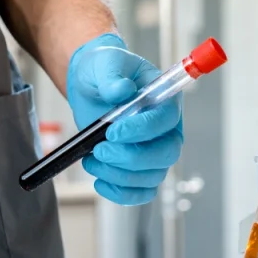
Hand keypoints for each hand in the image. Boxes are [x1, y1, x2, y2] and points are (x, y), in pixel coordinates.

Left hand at [67, 33, 182, 204]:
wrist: (92, 85)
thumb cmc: (105, 69)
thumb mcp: (106, 64)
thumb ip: (113, 76)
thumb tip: (121, 90)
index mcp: (165, 100)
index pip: (165, 120)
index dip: (141, 130)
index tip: (112, 132)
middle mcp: (166, 129)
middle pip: (166, 154)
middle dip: (131, 158)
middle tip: (100, 150)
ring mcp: (154, 151)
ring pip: (152, 176)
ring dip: (120, 176)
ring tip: (91, 160)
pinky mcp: (139, 168)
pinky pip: (142, 191)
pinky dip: (122, 193)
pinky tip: (100, 182)